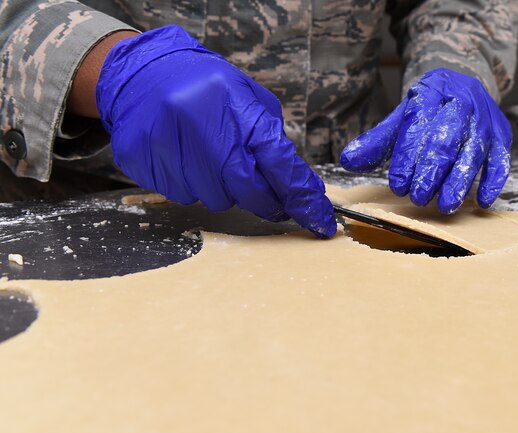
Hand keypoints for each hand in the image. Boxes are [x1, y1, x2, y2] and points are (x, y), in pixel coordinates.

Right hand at [96, 25, 335, 237]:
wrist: (143, 71)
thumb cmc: (205, 87)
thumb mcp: (248, 99)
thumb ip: (271, 140)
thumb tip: (296, 185)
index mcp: (236, 107)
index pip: (280, 163)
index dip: (302, 197)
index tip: (320, 220)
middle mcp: (202, 125)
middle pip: (249, 191)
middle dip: (266, 202)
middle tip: (271, 200)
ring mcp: (169, 144)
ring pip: (215, 198)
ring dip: (224, 190)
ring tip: (212, 159)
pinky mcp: (145, 159)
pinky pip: (182, 194)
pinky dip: (192, 185)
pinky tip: (186, 159)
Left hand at [340, 68, 511, 213]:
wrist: (465, 88)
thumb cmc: (430, 110)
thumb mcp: (402, 118)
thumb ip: (377, 141)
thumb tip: (348, 161)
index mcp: (432, 92)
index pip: (419, 125)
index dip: (408, 157)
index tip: (398, 186)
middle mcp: (462, 103)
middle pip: (447, 139)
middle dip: (431, 172)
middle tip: (418, 199)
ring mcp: (486, 121)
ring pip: (474, 152)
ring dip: (458, 182)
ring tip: (444, 206)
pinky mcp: (503, 137)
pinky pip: (502, 161)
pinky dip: (493, 182)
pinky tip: (481, 201)